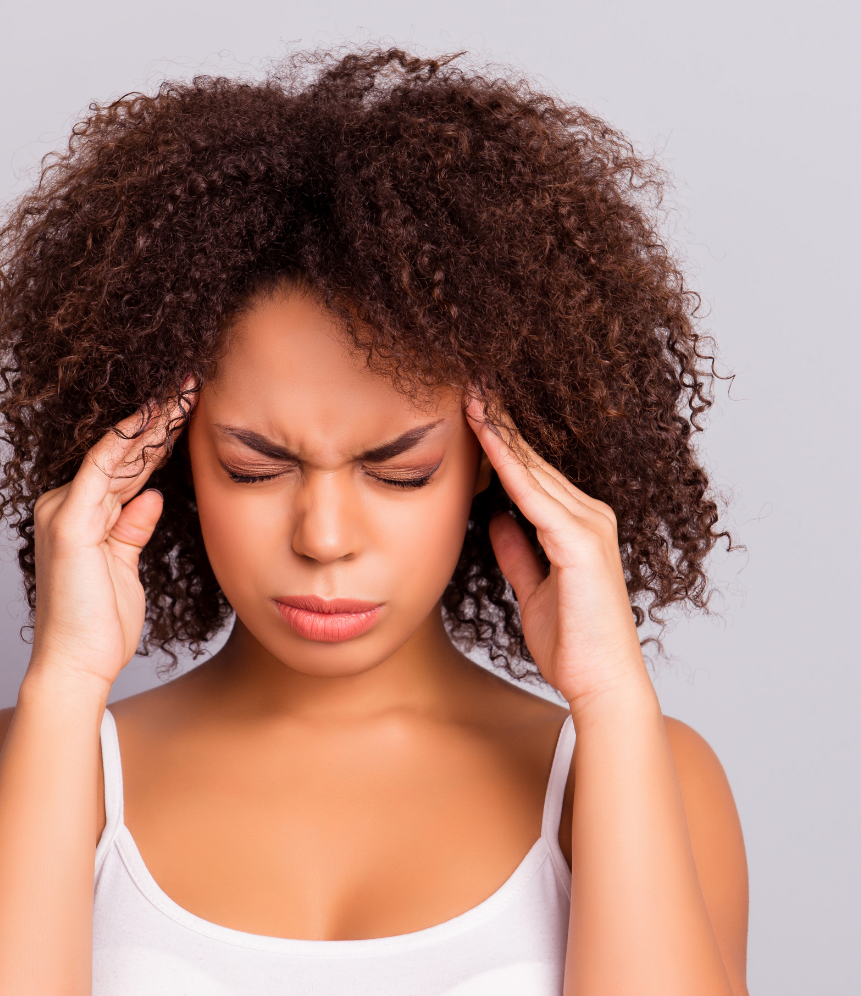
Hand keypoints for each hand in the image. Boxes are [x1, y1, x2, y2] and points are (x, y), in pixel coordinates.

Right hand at [26, 389, 194, 693]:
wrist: (76, 667)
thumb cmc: (99, 627)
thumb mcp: (125, 568)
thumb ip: (132, 528)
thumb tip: (151, 497)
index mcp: (81, 514)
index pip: (128, 465)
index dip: (159, 435)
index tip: (192, 408)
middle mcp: (67, 503)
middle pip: (124, 451)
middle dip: (161, 416)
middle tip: (194, 381)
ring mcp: (64, 510)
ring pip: (116, 451)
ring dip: (153, 418)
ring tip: (185, 387)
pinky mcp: (69, 523)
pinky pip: (103, 469)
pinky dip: (129, 439)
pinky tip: (154, 414)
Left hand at [465, 396, 649, 707]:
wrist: (601, 684)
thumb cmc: (573, 643)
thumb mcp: (532, 590)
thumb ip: (518, 553)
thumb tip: (496, 521)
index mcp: (577, 526)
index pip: (531, 473)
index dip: (500, 441)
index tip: (471, 410)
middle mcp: (589, 516)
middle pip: (532, 460)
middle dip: (498, 422)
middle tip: (467, 384)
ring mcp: (589, 526)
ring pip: (533, 469)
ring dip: (500, 431)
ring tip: (470, 396)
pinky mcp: (582, 544)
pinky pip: (536, 495)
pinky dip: (509, 465)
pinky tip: (486, 439)